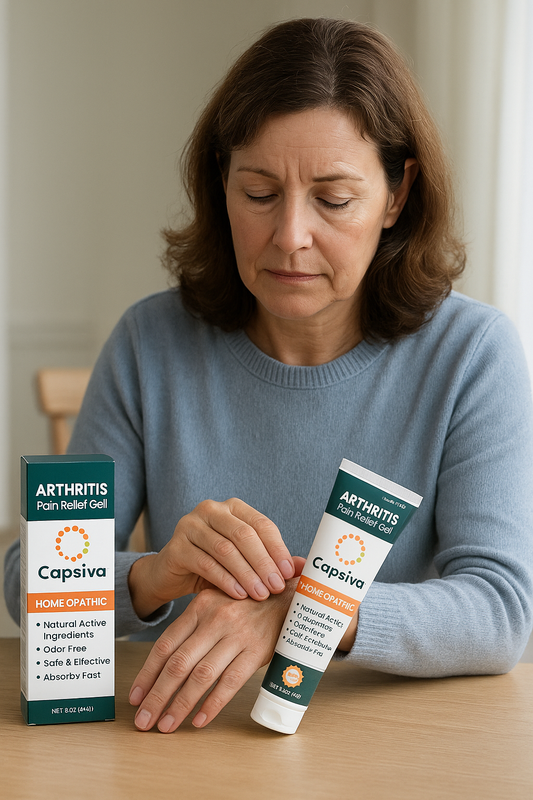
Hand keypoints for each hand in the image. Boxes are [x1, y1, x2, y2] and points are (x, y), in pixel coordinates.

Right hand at [128, 498, 295, 618]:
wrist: (172, 575)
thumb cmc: (214, 566)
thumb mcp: (244, 562)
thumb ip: (271, 561)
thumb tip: (303, 566)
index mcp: (233, 507)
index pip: (261, 524)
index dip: (277, 548)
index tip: (288, 572)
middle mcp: (211, 510)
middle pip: (244, 535)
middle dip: (263, 562)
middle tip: (276, 587)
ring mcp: (190, 525)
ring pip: (225, 549)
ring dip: (246, 573)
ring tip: (260, 594)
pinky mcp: (176, 546)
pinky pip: (205, 563)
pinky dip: (225, 580)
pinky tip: (237, 594)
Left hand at [129, 557, 305, 732]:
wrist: (289, 595)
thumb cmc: (247, 604)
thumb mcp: (216, 602)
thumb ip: (193, 626)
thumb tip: (165, 663)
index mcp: (200, 607)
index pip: (165, 645)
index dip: (147, 674)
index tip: (135, 697)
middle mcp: (215, 620)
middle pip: (178, 665)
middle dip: (156, 697)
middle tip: (143, 721)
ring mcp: (236, 636)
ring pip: (200, 677)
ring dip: (180, 705)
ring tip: (166, 726)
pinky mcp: (256, 651)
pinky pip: (230, 683)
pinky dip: (212, 705)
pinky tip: (199, 720)